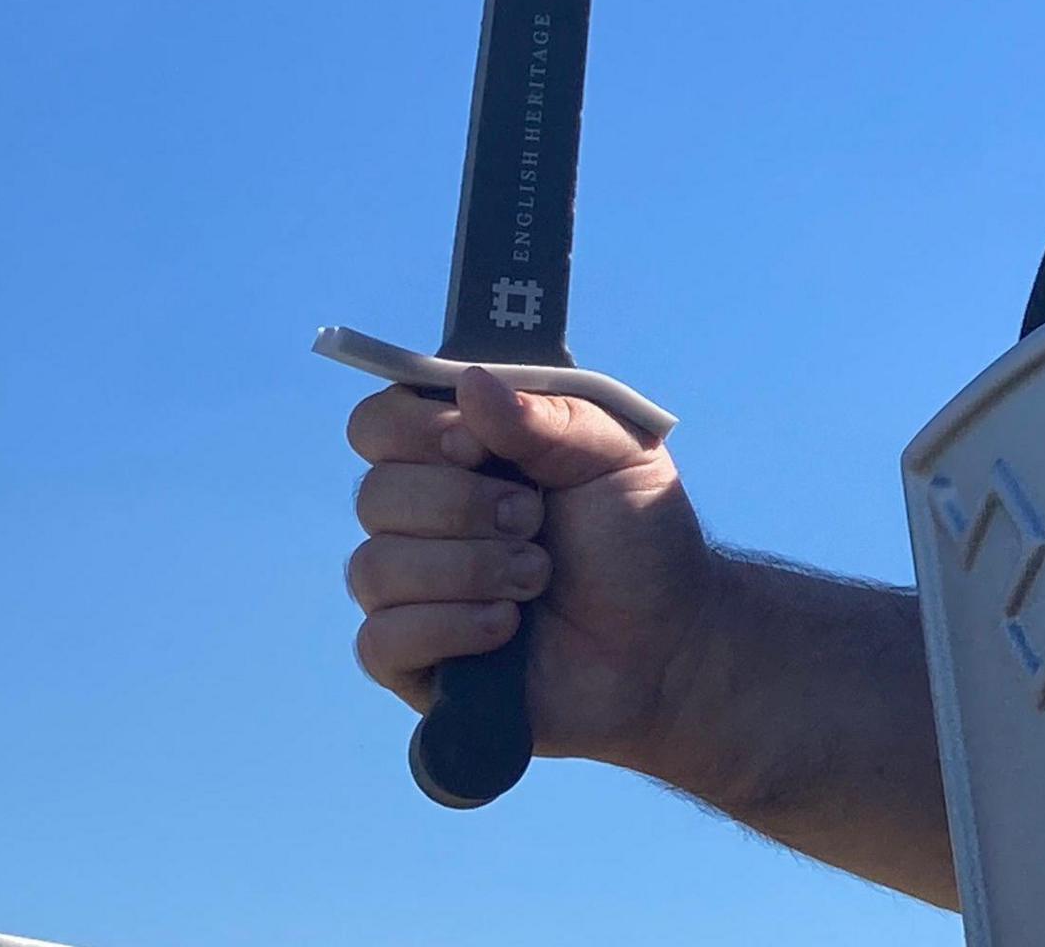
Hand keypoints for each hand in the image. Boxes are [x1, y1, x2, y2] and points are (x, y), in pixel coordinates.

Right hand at [344, 367, 721, 771]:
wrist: (669, 640)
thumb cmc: (637, 539)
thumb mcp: (614, 455)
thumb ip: (546, 416)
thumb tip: (470, 382)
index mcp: (458, 455)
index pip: (380, 424)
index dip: (417, 431)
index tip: (477, 446)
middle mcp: (421, 520)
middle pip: (374, 495)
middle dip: (462, 506)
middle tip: (533, 518)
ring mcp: (413, 593)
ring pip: (375, 568)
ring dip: (469, 569)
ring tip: (537, 576)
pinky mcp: (414, 662)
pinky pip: (380, 641)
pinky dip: (450, 627)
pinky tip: (506, 627)